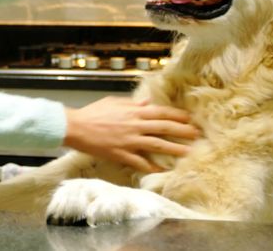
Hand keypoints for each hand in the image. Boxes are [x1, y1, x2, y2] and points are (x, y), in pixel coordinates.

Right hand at [63, 97, 197, 172]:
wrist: (76, 127)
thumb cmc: (93, 113)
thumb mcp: (113, 102)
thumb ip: (132, 104)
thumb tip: (147, 102)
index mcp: (133, 111)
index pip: (161, 112)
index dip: (177, 115)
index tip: (189, 118)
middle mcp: (135, 125)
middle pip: (164, 128)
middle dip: (183, 131)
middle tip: (197, 134)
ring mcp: (129, 141)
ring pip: (157, 145)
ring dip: (174, 149)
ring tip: (188, 152)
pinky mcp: (122, 154)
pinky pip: (141, 162)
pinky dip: (153, 166)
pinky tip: (163, 169)